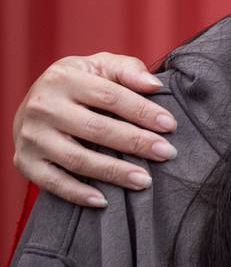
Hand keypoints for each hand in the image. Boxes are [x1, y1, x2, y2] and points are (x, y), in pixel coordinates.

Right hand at [12, 53, 177, 206]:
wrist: (36, 101)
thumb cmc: (81, 83)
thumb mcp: (100, 66)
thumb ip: (128, 70)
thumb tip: (154, 85)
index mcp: (64, 78)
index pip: (110, 97)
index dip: (143, 111)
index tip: (170, 126)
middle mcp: (43, 106)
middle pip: (96, 129)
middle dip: (136, 142)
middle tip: (166, 153)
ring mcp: (31, 136)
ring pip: (77, 159)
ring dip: (114, 172)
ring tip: (145, 180)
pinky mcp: (24, 162)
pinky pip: (52, 183)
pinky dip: (78, 194)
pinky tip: (104, 200)